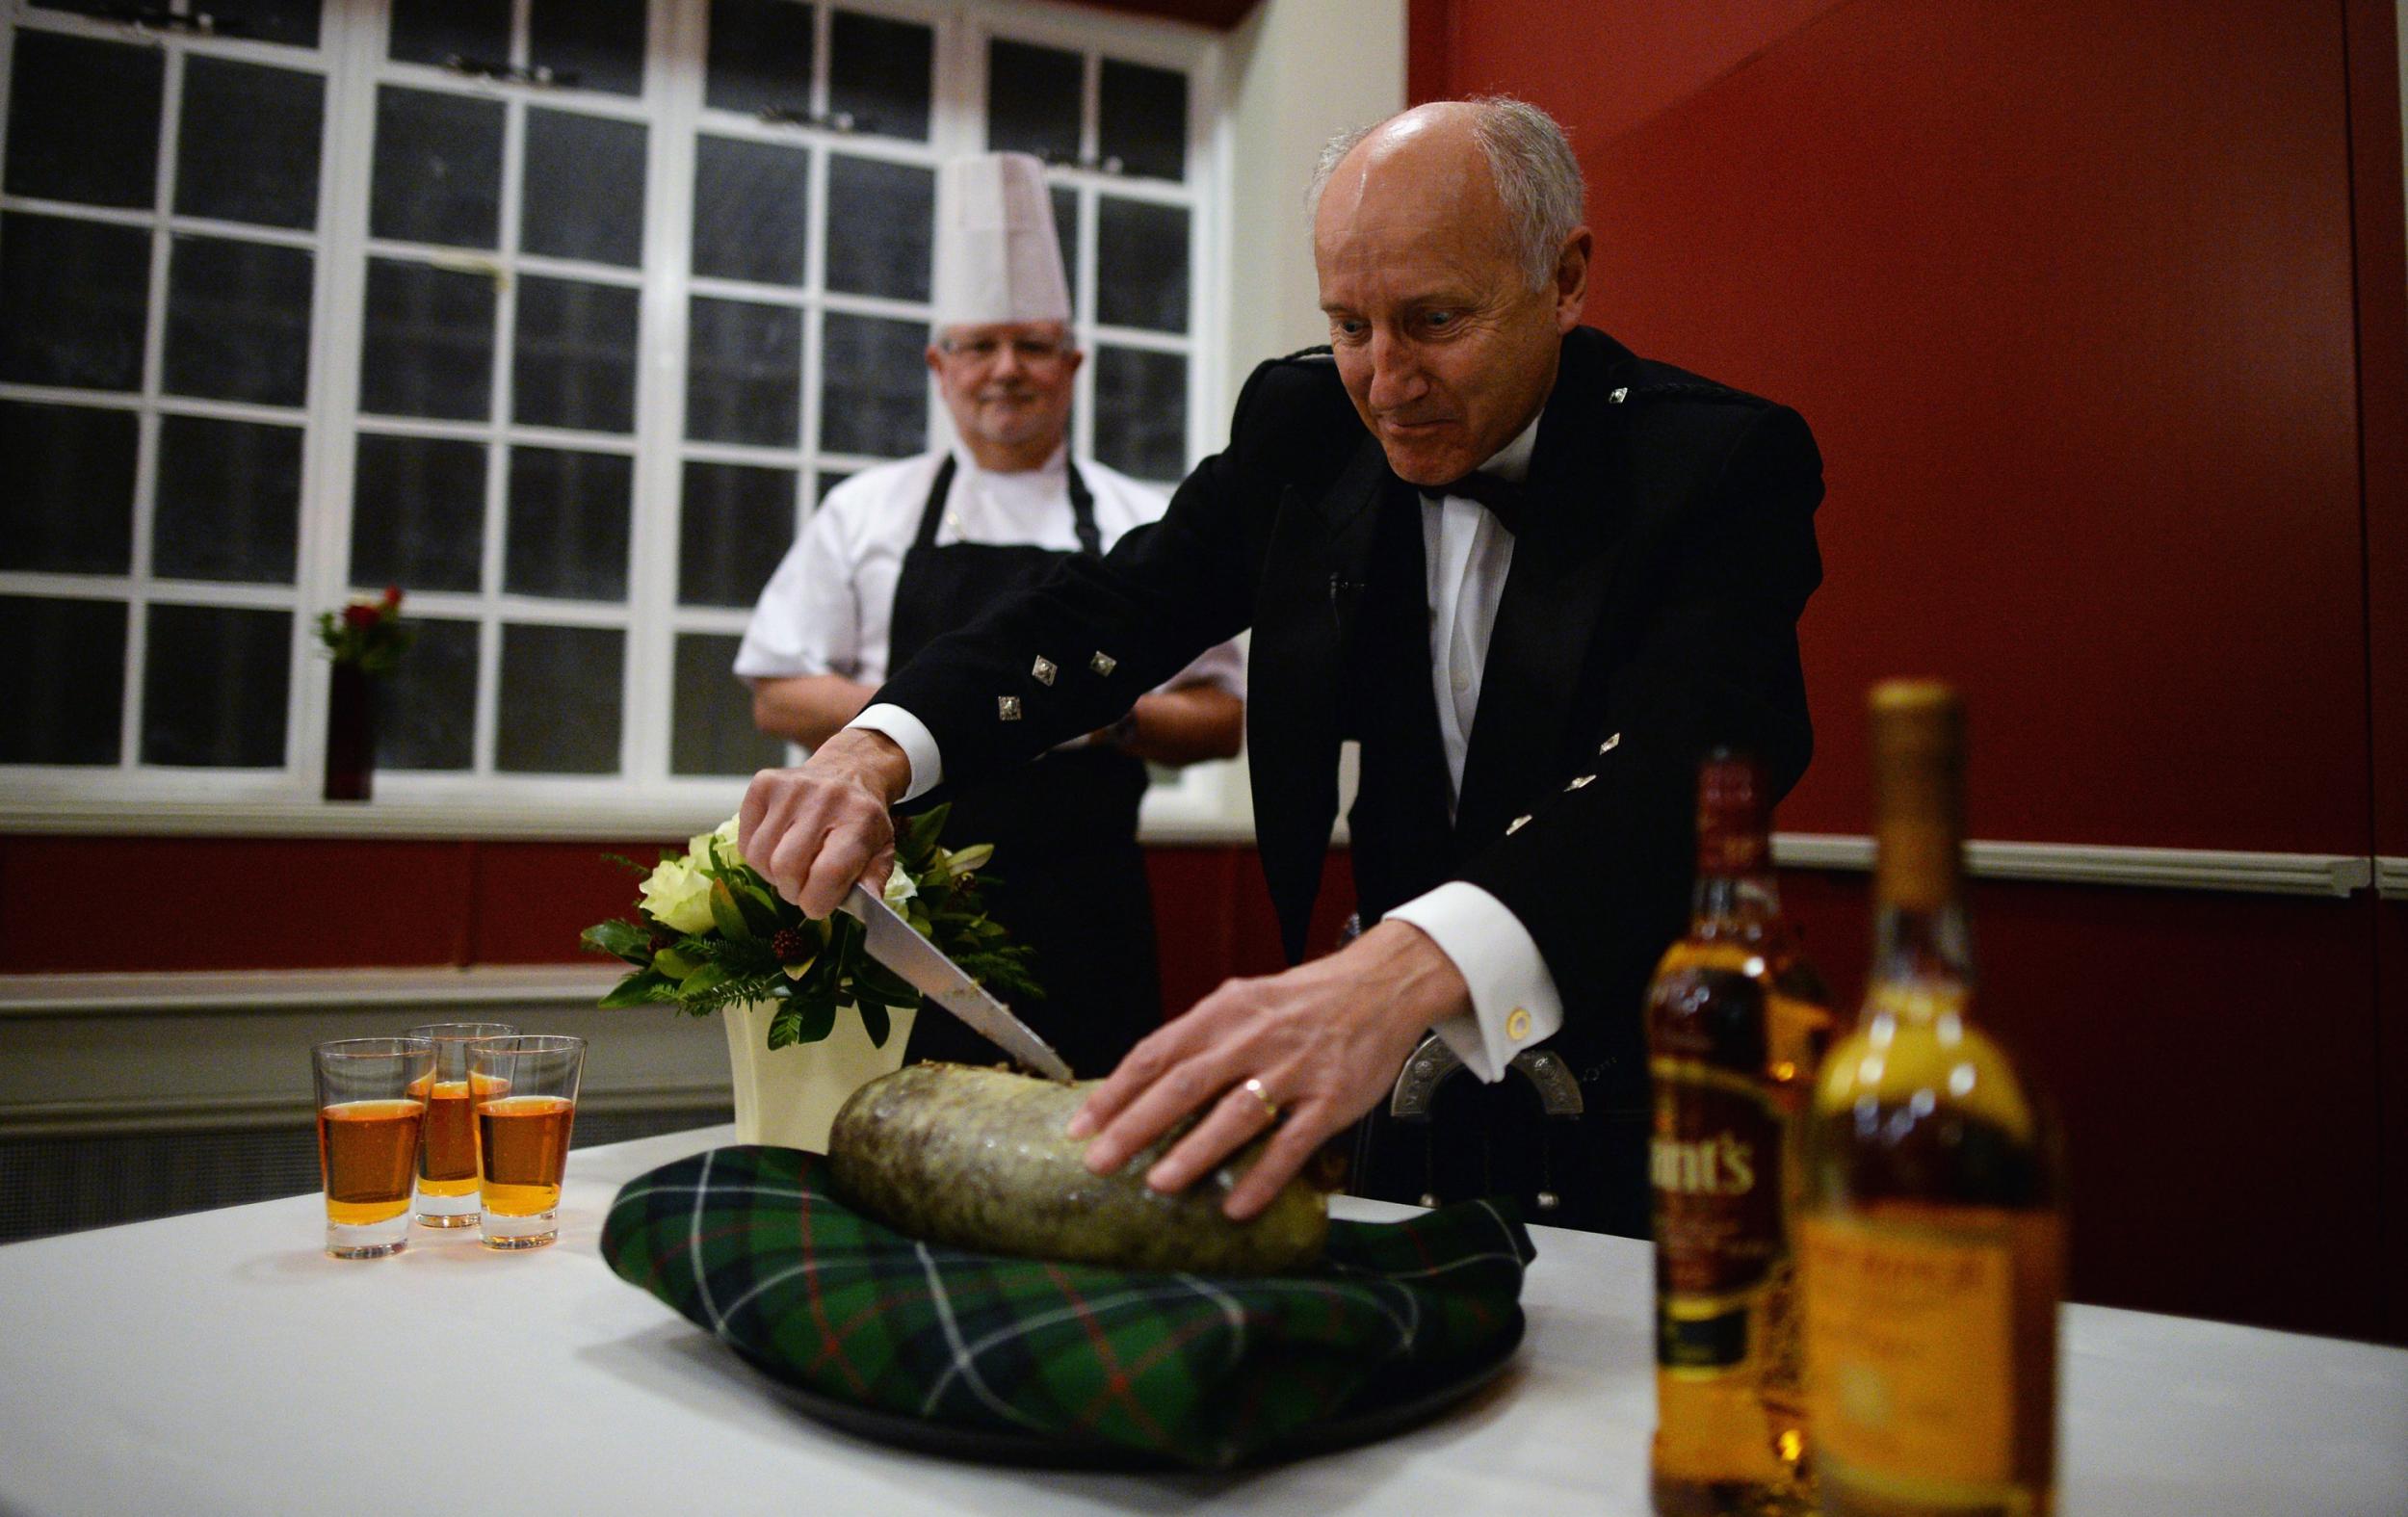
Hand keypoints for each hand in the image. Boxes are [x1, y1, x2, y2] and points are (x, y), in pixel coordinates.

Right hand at [737, 728, 912, 917]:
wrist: (849, 770)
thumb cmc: (862, 821)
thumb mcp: (881, 851)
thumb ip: (873, 881)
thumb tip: (866, 904)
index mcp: (860, 820)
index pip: (828, 873)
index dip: (817, 902)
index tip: (818, 905)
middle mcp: (824, 799)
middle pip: (787, 868)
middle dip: (793, 891)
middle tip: (803, 888)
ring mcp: (790, 788)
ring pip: (760, 858)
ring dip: (773, 875)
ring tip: (792, 867)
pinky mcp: (763, 784)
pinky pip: (745, 841)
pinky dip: (758, 856)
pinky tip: (778, 847)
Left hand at [1065, 921, 1469, 1218]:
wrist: (1381, 986)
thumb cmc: (1305, 1001)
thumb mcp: (1245, 1002)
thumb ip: (1201, 1038)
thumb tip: (1145, 1083)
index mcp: (1224, 1012)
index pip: (1156, 1052)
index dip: (1115, 1092)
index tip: (1082, 1126)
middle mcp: (1253, 1038)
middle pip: (1184, 1083)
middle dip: (1136, 1125)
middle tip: (1100, 1161)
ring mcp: (1294, 1069)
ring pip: (1234, 1114)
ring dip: (1193, 1151)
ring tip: (1158, 1183)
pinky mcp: (1331, 1100)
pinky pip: (1291, 1144)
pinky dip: (1262, 1178)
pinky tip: (1236, 1206)